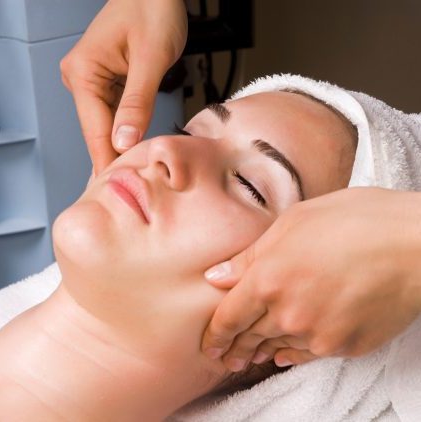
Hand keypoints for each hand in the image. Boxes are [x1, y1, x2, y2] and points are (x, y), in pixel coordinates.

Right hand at [60, 0, 186, 173]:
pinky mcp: (105, 83)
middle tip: (130, 189)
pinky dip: (125, 132)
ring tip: (134, 175)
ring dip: (121, 148)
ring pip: (106, 126)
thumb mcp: (151, 58)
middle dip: (115, 158)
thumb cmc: (153, 10)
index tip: (116, 189)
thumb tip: (123, 142)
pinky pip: (113, 115)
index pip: (95, 130)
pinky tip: (134, 150)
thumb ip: (137, 102)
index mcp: (84, 72)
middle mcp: (80, 78)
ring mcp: (91, 82)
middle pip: (97, 131)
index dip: (108, 161)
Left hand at [201, 187, 420, 371]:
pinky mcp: (346, 345)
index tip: (209, 344)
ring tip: (249, 356)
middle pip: (250, 336)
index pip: (229, 317)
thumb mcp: (294, 221)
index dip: (215, 334)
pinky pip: (308, 353)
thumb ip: (251, 255)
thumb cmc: (355, 219)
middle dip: (234, 347)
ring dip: (261, 351)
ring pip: (278, 346)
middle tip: (224, 357)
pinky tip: (284, 353)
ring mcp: (318, 333)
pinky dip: (292, 353)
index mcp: (270, 278)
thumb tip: (218, 277)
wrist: (414, 243)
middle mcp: (288, 312)